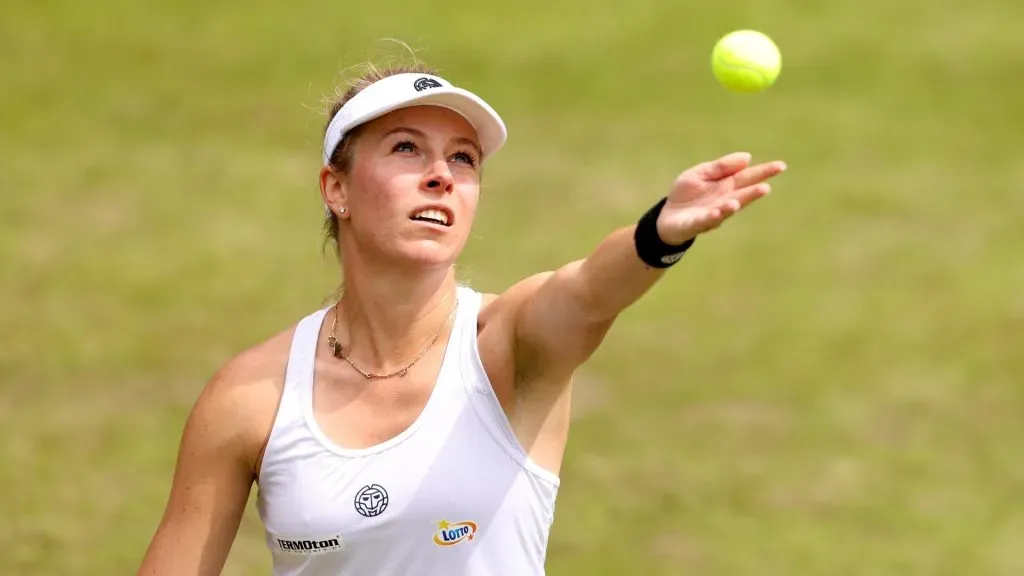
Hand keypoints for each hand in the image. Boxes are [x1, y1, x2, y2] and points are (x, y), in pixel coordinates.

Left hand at [656, 152, 786, 244]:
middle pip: (742, 194)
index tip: (781, 166)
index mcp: (727, 185)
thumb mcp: (701, 173)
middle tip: (766, 187)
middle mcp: (724, 200)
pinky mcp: (697, 223)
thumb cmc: (687, 193)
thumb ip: (721, 167)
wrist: (667, 215)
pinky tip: (717, 210)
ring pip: (727, 209)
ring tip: (737, 201)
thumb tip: (747, 157)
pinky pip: (706, 220)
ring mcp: (712, 213)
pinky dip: (712, 216)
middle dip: (753, 192)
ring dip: (734, 205)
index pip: (748, 176)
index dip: (764, 172)